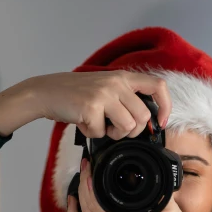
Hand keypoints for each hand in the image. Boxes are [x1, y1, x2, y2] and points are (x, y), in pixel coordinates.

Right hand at [28, 69, 171, 137]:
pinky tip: (83, 123)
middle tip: (115, 130)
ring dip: (113, 134)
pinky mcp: (91, 107)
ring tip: (99, 126)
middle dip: (132, 131)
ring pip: (128, 127)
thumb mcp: (104, 88)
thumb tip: (144, 123)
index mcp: (123, 77)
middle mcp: (117, 83)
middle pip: (143, 116)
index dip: (165, 106)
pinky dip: (92, 134)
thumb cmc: (75, 95)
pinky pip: (103, 132)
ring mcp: (104, 94)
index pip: (158, 86)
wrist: (46, 92)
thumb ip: (124, 98)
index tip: (160, 123)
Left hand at [67, 157, 194, 211]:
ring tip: (82, 176)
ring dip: (80, 194)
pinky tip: (72, 202)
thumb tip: (159, 177)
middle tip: (87, 165)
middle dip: (85, 182)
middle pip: (90, 205)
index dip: (92, 186)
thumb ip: (165, 196)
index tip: (93, 168)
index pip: (103, 204)